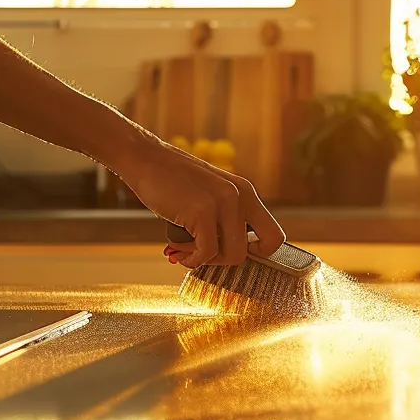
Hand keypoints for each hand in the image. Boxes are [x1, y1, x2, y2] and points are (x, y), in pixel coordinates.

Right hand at [108, 134, 284, 268]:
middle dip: (229, 259)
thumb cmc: (172, 182)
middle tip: (206, 254)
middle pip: (256, 250)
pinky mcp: (202, 212)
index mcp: (246, 192)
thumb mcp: (211, 194)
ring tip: (188, 250)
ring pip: (233, 255)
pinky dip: (193, 260)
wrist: (145, 159)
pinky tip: (180, 253)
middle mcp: (241, 196)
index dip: (259, 252)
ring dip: (209, 260)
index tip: (233, 253)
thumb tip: (234, 254)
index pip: (274, 235)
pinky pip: (207, 253)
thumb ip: (226, 218)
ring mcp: (223, 203)